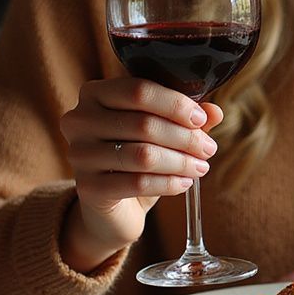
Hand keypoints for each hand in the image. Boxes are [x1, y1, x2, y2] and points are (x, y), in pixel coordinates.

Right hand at [59, 77, 221, 272]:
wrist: (111, 204)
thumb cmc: (136, 154)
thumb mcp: (161, 130)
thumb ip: (185, 116)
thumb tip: (214, 110)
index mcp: (95, 93)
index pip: (139, 90)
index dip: (175, 104)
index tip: (201, 119)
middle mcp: (79, 120)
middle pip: (143, 123)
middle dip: (185, 137)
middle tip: (209, 148)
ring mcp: (79, 155)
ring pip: (142, 155)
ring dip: (180, 161)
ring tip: (200, 166)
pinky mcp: (87, 188)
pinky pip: (137, 183)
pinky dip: (168, 182)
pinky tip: (184, 182)